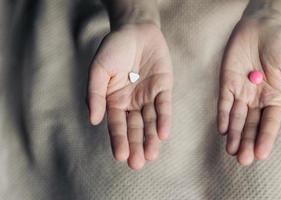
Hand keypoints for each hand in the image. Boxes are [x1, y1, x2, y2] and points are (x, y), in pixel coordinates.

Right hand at [87, 23, 172, 169]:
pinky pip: (163, 106)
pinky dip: (164, 120)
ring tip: (151, 155)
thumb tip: (94, 120)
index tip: (120, 156)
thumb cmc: (113, 49)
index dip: (118, 140)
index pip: (116, 125)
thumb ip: (95, 94)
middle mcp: (131, 103)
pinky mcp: (163, 88)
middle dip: (136, 146)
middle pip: (134, 128)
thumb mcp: (98, 69)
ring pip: (150, 122)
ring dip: (151, 138)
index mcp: (114, 101)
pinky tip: (163, 134)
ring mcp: (148, 97)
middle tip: (137, 164)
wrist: (135, 29)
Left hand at [218, 12, 280, 165]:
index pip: (269, 123)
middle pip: (251, 125)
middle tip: (242, 159)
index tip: (261, 155)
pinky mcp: (227, 83)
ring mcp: (241, 92)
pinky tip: (223, 130)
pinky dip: (223, 116)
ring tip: (231, 150)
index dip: (265, 139)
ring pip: (237, 118)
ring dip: (234, 135)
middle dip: (247, 142)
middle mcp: (257, 100)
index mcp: (275, 99)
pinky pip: (224, 103)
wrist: (263, 26)